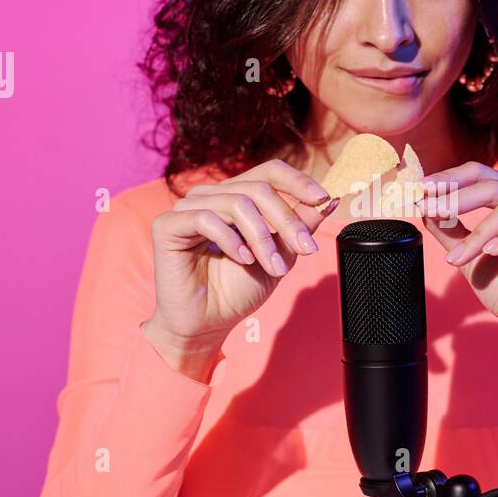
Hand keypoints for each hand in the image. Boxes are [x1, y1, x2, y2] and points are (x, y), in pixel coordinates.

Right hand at [141, 159, 337, 378]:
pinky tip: (243, 259)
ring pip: (237, 203)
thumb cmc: (237, 291)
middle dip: (287, 220)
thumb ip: (299, 226)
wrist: (207, 324)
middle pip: (258, 188)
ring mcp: (188, 208)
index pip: (269, 172)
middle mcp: (212, 196)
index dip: (297, 181)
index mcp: (236, 197)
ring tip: (273, 267)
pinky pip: (205, 218)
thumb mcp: (279, 255)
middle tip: (305, 249)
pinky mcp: (168, 225)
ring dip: (262, 238)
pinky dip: (231, 239)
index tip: (323, 198)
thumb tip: (329, 199)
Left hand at [418, 161, 497, 367]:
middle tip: (431, 210)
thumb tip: (424, 204)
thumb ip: (451, 230)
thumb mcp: (471, 257)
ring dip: (480, 232)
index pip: (483, 175)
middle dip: (457, 198)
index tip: (420, 189)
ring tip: (460, 257)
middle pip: (493, 185)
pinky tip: (493, 252)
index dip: (451, 179)